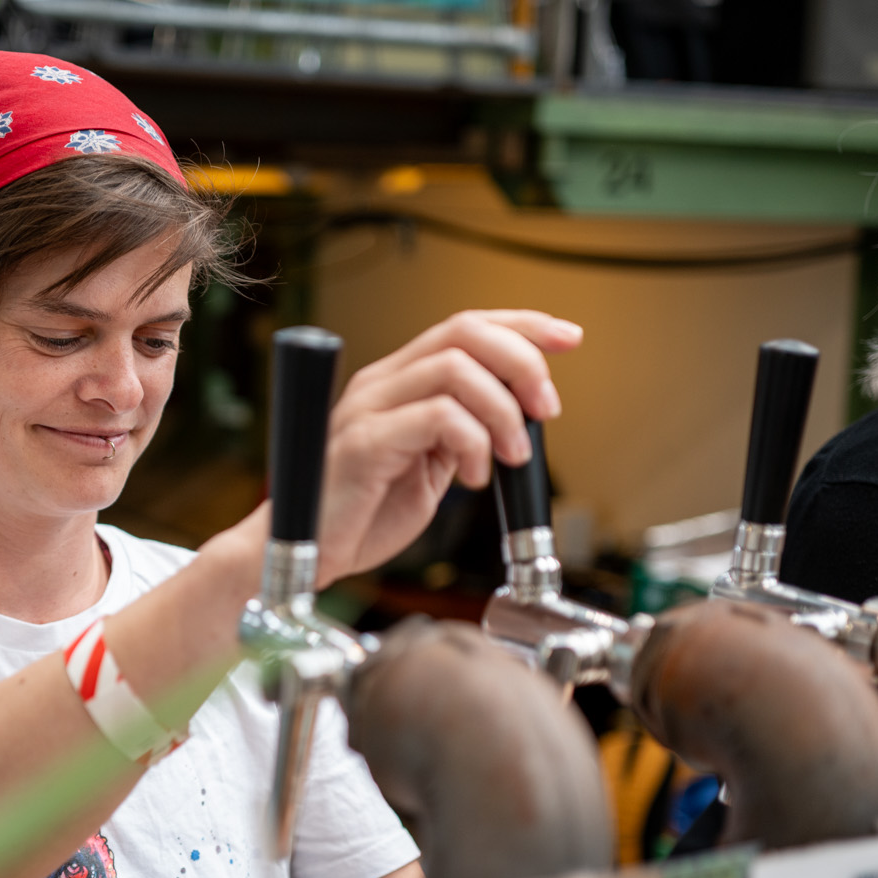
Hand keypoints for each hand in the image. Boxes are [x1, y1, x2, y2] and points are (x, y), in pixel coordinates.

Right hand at [313, 310, 581, 582]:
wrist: (308, 552)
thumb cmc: (363, 514)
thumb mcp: (429, 466)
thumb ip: (462, 434)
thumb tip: (516, 418)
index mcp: (400, 381)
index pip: (467, 326)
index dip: (523, 325)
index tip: (568, 338)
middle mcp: (382, 383)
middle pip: (464, 332)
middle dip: (522, 363)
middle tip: (546, 409)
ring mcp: (369, 408)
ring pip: (455, 369)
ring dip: (502, 412)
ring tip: (511, 456)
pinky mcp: (365, 441)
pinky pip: (437, 417)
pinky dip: (472, 444)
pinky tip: (472, 478)